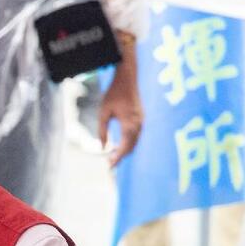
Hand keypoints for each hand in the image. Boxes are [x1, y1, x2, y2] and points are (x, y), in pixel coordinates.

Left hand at [99, 37, 142, 166]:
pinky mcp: (141, 118)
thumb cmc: (114, 93)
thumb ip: (102, 130)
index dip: (117, 158)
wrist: (128, 78)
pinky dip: (129, 143)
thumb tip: (103, 147)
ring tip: (113, 158)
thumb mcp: (103, 112)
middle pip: (131, 147)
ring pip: (135, 142)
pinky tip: (120, 146)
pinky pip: (136, 136)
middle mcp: (139, 124)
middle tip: (110, 165)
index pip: (125, 147)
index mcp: (130, 124)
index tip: (109, 167)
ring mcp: (142, 121)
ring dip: (125, 151)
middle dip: (121, 157)